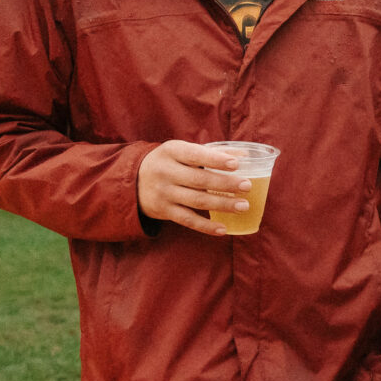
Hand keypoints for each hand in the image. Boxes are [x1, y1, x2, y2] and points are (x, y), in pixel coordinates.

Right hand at [135, 140, 251, 233]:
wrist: (133, 180)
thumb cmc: (169, 162)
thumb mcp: (183, 151)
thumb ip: (212, 153)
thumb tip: (246, 156)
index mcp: (172, 151)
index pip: (195, 155)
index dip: (216, 160)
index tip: (236, 164)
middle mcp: (166, 172)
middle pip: (199, 180)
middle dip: (225, 184)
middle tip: (247, 186)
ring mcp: (164, 193)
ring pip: (196, 201)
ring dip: (222, 205)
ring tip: (243, 206)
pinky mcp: (163, 211)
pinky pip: (188, 220)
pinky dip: (206, 226)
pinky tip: (224, 229)